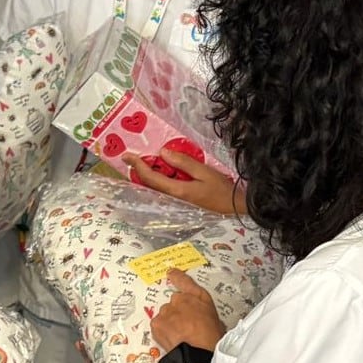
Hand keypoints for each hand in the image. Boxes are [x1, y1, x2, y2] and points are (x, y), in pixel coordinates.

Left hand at [124, 150, 243, 215]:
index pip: (150, 177)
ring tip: (142, 162)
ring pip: (154, 188)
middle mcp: (172, 199)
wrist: (234, 210)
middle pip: (148, 184)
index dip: (137, 165)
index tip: (127, 155)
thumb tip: (162, 153)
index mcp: (177, 190)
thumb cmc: (222, 190)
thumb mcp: (204, 172)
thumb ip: (183, 163)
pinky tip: (160, 172)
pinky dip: (157, 180)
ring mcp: (175, 203)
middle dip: (138, 170)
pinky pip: (162, 191)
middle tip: (132, 157)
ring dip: (146, 176)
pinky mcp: (180, 204)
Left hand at [151, 270, 226, 352]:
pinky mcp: (157, 322)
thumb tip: (204, 322)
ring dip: (169, 323)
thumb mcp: (217, 322)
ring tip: (179, 336)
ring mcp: (167, 310)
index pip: (185, 282)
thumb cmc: (212, 339)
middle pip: (174, 303)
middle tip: (184, 327)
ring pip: (165, 315)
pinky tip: (171, 340)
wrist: (198, 352)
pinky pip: (157, 326)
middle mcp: (181, 300)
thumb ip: (206, 315)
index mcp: (199, 297)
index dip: (177, 277)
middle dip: (177, 313)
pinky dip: (162, 332)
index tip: (171, 272)